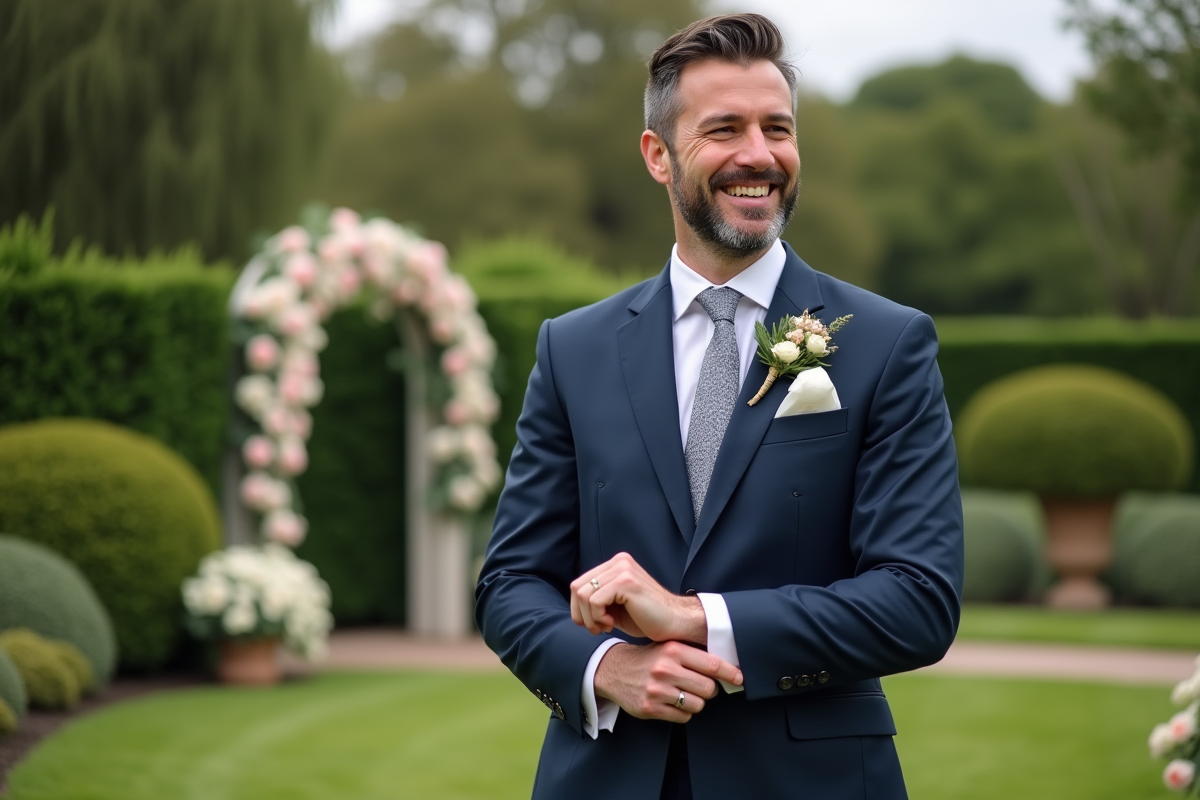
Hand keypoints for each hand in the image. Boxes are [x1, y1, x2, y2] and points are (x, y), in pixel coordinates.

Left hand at [570, 552, 705, 642]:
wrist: (675, 623)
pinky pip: (594, 601)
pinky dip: (598, 618)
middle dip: (581, 614)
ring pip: (583, 595)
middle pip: (576, 587)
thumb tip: (574, 607)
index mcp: (616, 564)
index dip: (578, 608)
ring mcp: (622, 569)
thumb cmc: (647, 618)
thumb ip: (598, 599)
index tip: (594, 624)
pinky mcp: (626, 581)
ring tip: (606, 627)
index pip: (579, 583)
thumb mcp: (616, 605)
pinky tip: (613, 624)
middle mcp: (619, 562)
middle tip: (598, 628)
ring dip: (590, 618)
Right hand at [594, 641, 741, 722]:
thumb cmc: (648, 658)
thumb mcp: (668, 647)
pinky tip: (672, 702)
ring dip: (696, 702)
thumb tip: (727, 667)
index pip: (712, 664)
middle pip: (708, 688)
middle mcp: (665, 669)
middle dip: (709, 689)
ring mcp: (657, 690)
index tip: (740, 678)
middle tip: (700, 685)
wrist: (614, 670)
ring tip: (683, 693)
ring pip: (698, 705)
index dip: (730, 673)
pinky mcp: (650, 708)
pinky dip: (683, 712)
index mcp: (673, 650)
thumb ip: (693, 654)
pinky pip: (683, 717)